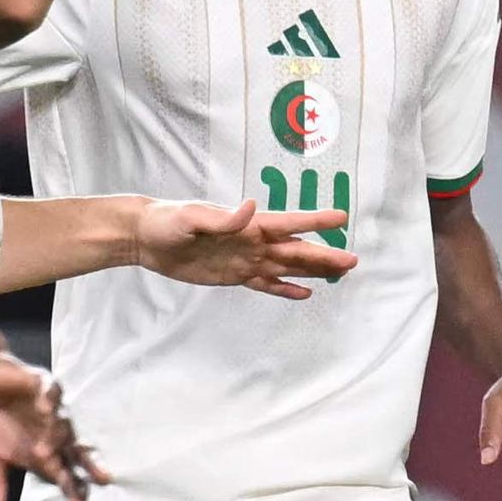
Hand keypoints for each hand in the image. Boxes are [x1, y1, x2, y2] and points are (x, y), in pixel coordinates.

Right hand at [0, 352, 104, 500]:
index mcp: (46, 454)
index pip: (66, 476)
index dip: (73, 493)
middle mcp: (55, 433)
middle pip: (77, 452)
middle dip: (88, 466)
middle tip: (101, 480)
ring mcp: (51, 409)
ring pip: (63, 424)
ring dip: (56, 436)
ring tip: (44, 452)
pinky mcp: (42, 384)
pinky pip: (50, 392)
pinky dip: (49, 400)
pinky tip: (44, 408)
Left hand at [134, 197, 355, 297]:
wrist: (148, 239)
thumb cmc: (168, 220)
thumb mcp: (191, 217)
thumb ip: (223, 217)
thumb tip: (250, 207)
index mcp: (248, 224)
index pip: (288, 223)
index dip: (315, 222)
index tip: (341, 218)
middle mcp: (253, 241)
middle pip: (296, 249)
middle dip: (324, 255)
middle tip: (353, 260)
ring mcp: (246, 259)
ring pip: (287, 267)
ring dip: (313, 270)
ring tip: (340, 273)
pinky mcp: (235, 276)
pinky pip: (266, 284)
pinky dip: (285, 289)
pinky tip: (305, 293)